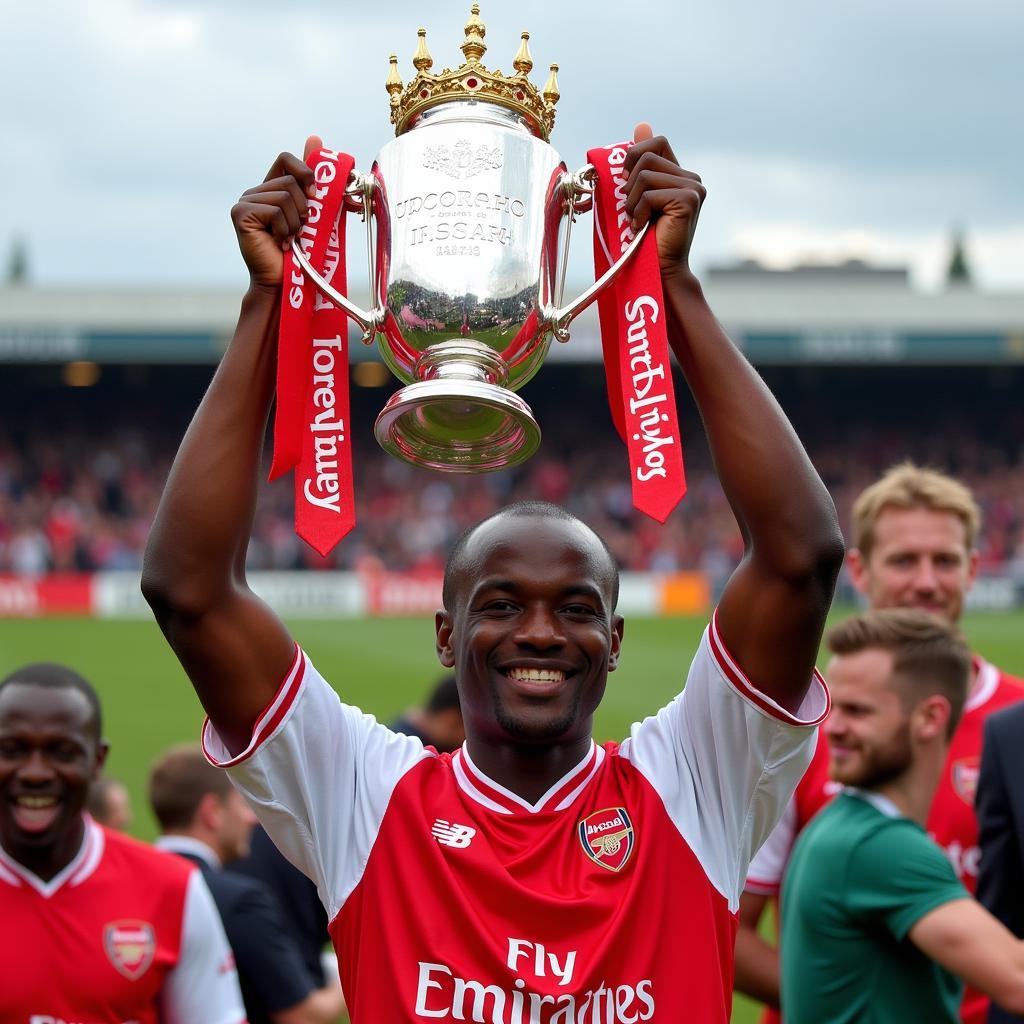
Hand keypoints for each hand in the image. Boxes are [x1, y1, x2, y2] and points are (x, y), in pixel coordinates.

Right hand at [230, 135, 320, 289]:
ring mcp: (244, 202)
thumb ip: (315, 181)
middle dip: (305, 209)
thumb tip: (315, 138)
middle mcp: (255, 192)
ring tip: (289, 239)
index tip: (315, 195)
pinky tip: (279, 243)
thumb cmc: (302, 251)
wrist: (285, 282)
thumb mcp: (314, 212)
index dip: (305, 172)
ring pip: (285, 196)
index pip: (287, 159)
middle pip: (290, 181)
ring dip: (296, 223)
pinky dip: (285, 230)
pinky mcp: (240, 214)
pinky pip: (275, 210)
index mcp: (271, 189)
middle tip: (299, 230)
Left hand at [625, 124, 705, 277]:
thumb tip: (641, 124)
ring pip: (644, 174)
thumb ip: (641, 164)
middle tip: (632, 209)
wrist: (657, 269)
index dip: (635, 154)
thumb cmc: (644, 237)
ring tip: (637, 220)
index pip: (656, 142)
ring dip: (631, 200)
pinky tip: (643, 227)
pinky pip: (649, 193)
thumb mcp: (638, 195)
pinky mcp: (689, 200)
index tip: (626, 179)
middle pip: (646, 156)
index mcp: (680, 175)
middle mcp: (691, 179)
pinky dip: (638, 211)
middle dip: (629, 183)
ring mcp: (693, 188)